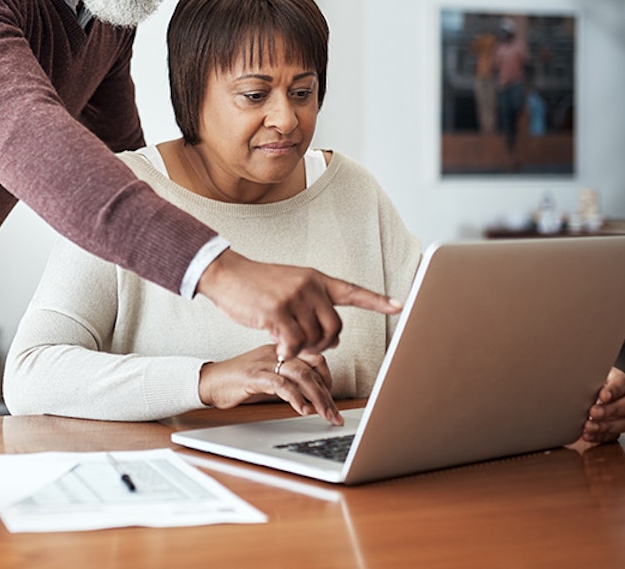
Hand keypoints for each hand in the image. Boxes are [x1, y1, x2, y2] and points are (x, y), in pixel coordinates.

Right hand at [195, 249, 402, 358]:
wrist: (225, 273)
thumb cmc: (254, 286)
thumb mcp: (288, 287)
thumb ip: (309, 307)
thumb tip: (326, 337)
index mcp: (316, 279)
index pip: (352, 291)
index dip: (377, 301)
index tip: (399, 306)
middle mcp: (310, 286)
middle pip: (335, 327)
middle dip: (325, 343)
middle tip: (308, 345)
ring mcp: (294, 297)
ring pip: (313, 338)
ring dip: (301, 348)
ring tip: (285, 341)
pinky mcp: (277, 311)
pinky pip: (293, 343)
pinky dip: (287, 351)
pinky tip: (278, 348)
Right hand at [198, 344, 340, 423]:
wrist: (209, 381)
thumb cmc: (238, 381)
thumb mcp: (269, 377)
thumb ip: (289, 380)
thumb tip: (312, 395)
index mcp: (280, 350)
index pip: (315, 357)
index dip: (327, 377)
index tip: (330, 396)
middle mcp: (275, 353)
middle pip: (312, 368)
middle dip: (327, 394)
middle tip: (334, 414)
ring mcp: (265, 363)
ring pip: (302, 375)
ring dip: (318, 398)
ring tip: (324, 414)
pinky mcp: (254, 376)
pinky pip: (282, 385)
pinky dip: (296, 398)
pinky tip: (302, 410)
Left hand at [574, 366, 624, 445]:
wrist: (566, 402)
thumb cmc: (572, 383)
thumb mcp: (576, 376)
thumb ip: (580, 375)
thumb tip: (571, 370)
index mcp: (614, 379)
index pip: (623, 382)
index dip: (615, 390)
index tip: (602, 395)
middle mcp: (622, 397)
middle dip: (612, 409)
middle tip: (592, 412)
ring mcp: (621, 415)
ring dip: (607, 426)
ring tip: (588, 426)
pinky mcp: (614, 430)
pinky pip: (614, 436)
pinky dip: (600, 436)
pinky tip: (587, 434)